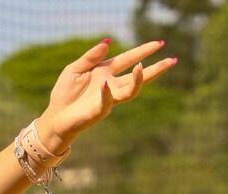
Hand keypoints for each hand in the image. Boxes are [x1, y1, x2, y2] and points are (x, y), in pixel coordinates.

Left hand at [37, 39, 176, 152]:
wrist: (55, 117)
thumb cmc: (64, 95)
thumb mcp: (74, 69)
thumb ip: (90, 57)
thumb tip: (107, 42)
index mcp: (105, 73)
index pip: (128, 59)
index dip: (143, 51)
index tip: (159, 44)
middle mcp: (111, 85)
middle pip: (138, 76)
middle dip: (155, 69)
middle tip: (172, 60)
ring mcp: (108, 99)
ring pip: (130, 91)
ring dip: (138, 80)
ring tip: (142, 67)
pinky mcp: (99, 111)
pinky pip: (107, 101)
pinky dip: (107, 93)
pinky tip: (105, 84)